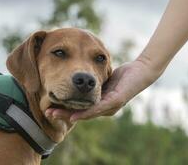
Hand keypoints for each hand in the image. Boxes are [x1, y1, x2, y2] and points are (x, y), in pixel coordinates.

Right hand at [45, 59, 160, 121]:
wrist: (141, 71)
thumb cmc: (122, 75)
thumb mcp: (102, 78)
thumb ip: (90, 82)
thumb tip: (77, 79)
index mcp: (99, 104)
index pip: (79, 109)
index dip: (64, 110)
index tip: (50, 108)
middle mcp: (103, 109)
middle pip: (80, 114)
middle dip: (62, 114)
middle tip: (47, 113)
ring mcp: (109, 107)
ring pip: (86, 114)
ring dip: (69, 116)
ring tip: (54, 114)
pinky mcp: (115, 101)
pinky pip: (97, 108)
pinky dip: (84, 113)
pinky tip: (73, 116)